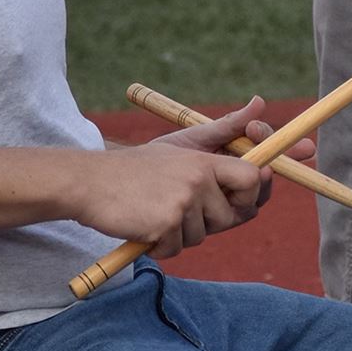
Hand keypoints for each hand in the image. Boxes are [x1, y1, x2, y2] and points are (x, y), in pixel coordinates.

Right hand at [77, 100, 281, 255]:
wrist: (90, 182)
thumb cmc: (138, 168)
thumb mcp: (180, 145)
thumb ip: (222, 131)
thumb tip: (260, 102)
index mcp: (204, 160)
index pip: (252, 178)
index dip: (253, 194)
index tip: (236, 199)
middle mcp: (198, 178)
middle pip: (232, 216)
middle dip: (211, 222)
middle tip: (180, 210)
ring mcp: (183, 201)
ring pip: (202, 236)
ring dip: (180, 234)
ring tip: (155, 213)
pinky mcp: (166, 224)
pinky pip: (177, 248)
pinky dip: (161, 245)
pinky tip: (143, 226)